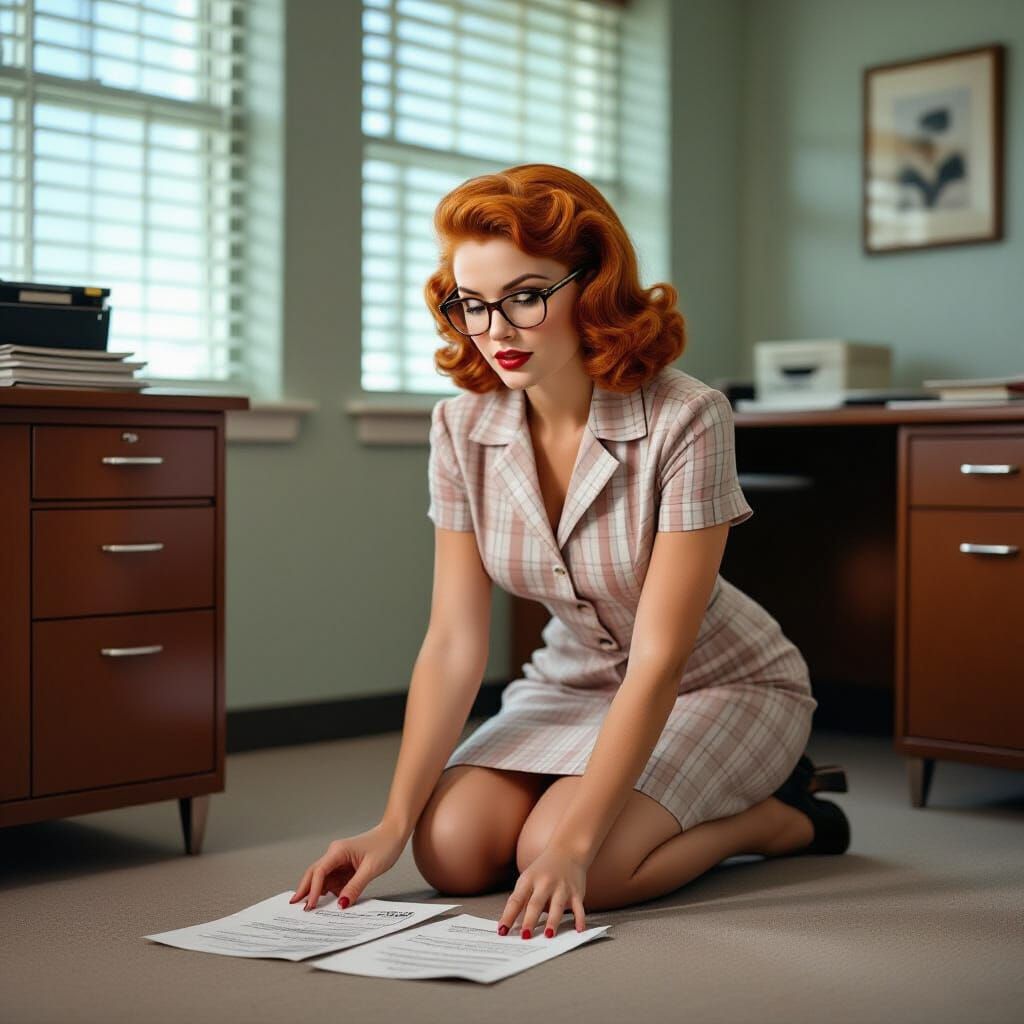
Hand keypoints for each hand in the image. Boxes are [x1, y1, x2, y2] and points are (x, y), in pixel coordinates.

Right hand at [289, 822, 405, 910]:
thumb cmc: (385, 845)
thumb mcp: (371, 869)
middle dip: (305, 889)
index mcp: (338, 851)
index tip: (309, 906)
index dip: (312, 890)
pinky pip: (334, 879)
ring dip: (319, 892)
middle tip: (295, 907)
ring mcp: (339, 859)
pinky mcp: (345, 864)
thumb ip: (355, 887)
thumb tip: (341, 904)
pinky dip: (331, 890)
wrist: (394, 833)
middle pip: (314, 873)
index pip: (319, 872)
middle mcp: (335, 854)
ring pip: (323, 878)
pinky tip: (330, 901)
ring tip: (312, 909)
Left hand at [497, 844, 587, 938]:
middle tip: (525, 936)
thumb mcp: (528, 879)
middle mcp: (545, 883)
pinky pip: (578, 908)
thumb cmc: (544, 869)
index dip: (508, 916)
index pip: (515, 900)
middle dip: (530, 920)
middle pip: (535, 903)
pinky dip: (579, 919)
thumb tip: (515, 925)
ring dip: (552, 921)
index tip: (502, 930)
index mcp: (529, 880)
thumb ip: (523, 900)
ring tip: (548, 935)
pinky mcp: (576, 892)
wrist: (568, 850)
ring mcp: (561, 887)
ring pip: (556, 906)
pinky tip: (579, 930)